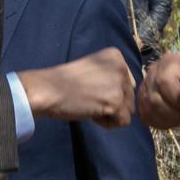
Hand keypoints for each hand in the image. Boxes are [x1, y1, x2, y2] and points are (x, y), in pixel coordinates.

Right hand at [19, 48, 134, 128]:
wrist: (48, 90)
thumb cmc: (65, 83)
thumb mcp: (95, 71)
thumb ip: (113, 77)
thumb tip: (131, 95)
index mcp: (116, 56)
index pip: (127, 83)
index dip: (109, 92)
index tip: (90, 88)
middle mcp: (121, 67)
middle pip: (130, 97)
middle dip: (111, 104)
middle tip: (89, 98)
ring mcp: (120, 84)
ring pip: (128, 110)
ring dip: (110, 114)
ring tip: (90, 105)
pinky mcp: (116, 102)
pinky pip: (123, 122)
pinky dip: (107, 123)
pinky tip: (91, 113)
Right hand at [138, 52, 179, 128]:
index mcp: (171, 61)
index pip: (164, 82)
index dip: (177, 100)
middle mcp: (154, 70)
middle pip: (154, 98)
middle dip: (174, 112)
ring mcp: (146, 85)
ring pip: (148, 109)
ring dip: (167, 119)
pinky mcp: (143, 99)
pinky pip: (145, 115)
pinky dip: (160, 122)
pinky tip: (172, 118)